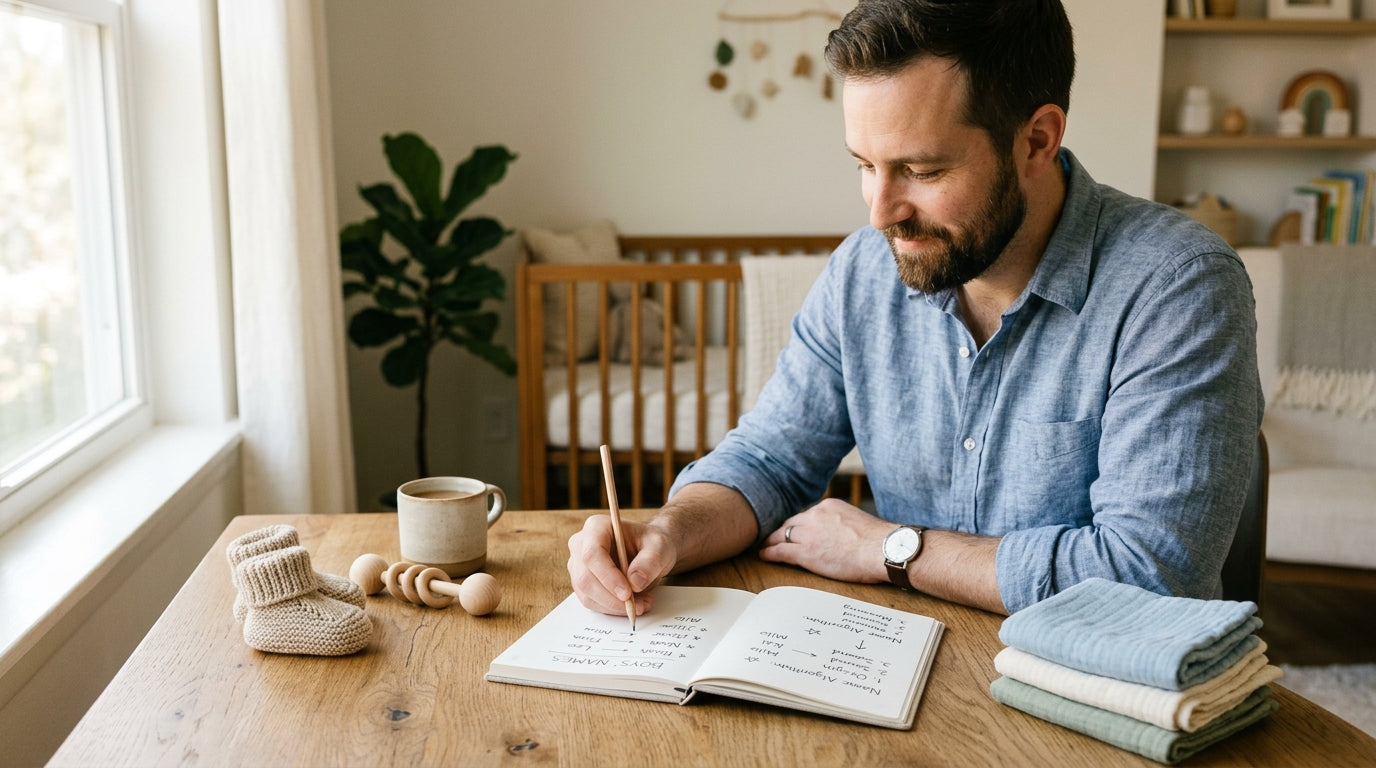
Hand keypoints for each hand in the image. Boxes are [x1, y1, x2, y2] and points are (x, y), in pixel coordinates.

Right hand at [567, 515, 675, 616]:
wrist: (649, 551)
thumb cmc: (651, 543)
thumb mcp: (659, 547)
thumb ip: (650, 561)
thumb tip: (635, 582)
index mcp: (596, 527)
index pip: (592, 554)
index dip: (607, 576)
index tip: (627, 593)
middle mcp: (581, 545)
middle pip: (585, 578)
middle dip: (612, 597)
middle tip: (638, 605)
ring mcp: (578, 566)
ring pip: (587, 594)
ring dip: (614, 606)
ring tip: (642, 604)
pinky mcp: (583, 584)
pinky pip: (591, 602)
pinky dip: (612, 609)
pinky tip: (632, 605)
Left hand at [758, 498, 892, 582]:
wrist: (883, 549)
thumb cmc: (879, 542)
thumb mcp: (857, 521)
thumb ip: (843, 523)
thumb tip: (843, 534)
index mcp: (829, 506)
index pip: (806, 515)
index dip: (798, 525)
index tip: (793, 530)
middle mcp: (816, 515)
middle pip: (791, 523)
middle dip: (782, 531)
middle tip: (773, 537)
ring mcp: (809, 533)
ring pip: (782, 535)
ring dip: (772, 541)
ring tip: (765, 546)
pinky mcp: (806, 551)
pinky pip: (780, 550)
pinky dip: (770, 552)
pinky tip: (764, 555)